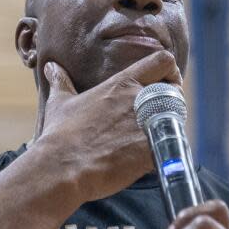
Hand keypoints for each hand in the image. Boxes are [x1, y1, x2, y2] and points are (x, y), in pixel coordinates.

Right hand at [36, 50, 181, 201]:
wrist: (62, 167)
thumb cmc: (60, 135)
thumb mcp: (59, 104)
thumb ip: (60, 83)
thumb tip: (51, 68)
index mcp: (121, 84)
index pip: (162, 61)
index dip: (170, 71)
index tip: (165, 82)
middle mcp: (139, 100)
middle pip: (175, 92)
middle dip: (172, 103)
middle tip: (159, 116)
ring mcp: (147, 125)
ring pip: (177, 119)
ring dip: (170, 126)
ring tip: (154, 137)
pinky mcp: (151, 150)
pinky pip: (172, 146)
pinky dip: (166, 151)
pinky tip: (152, 158)